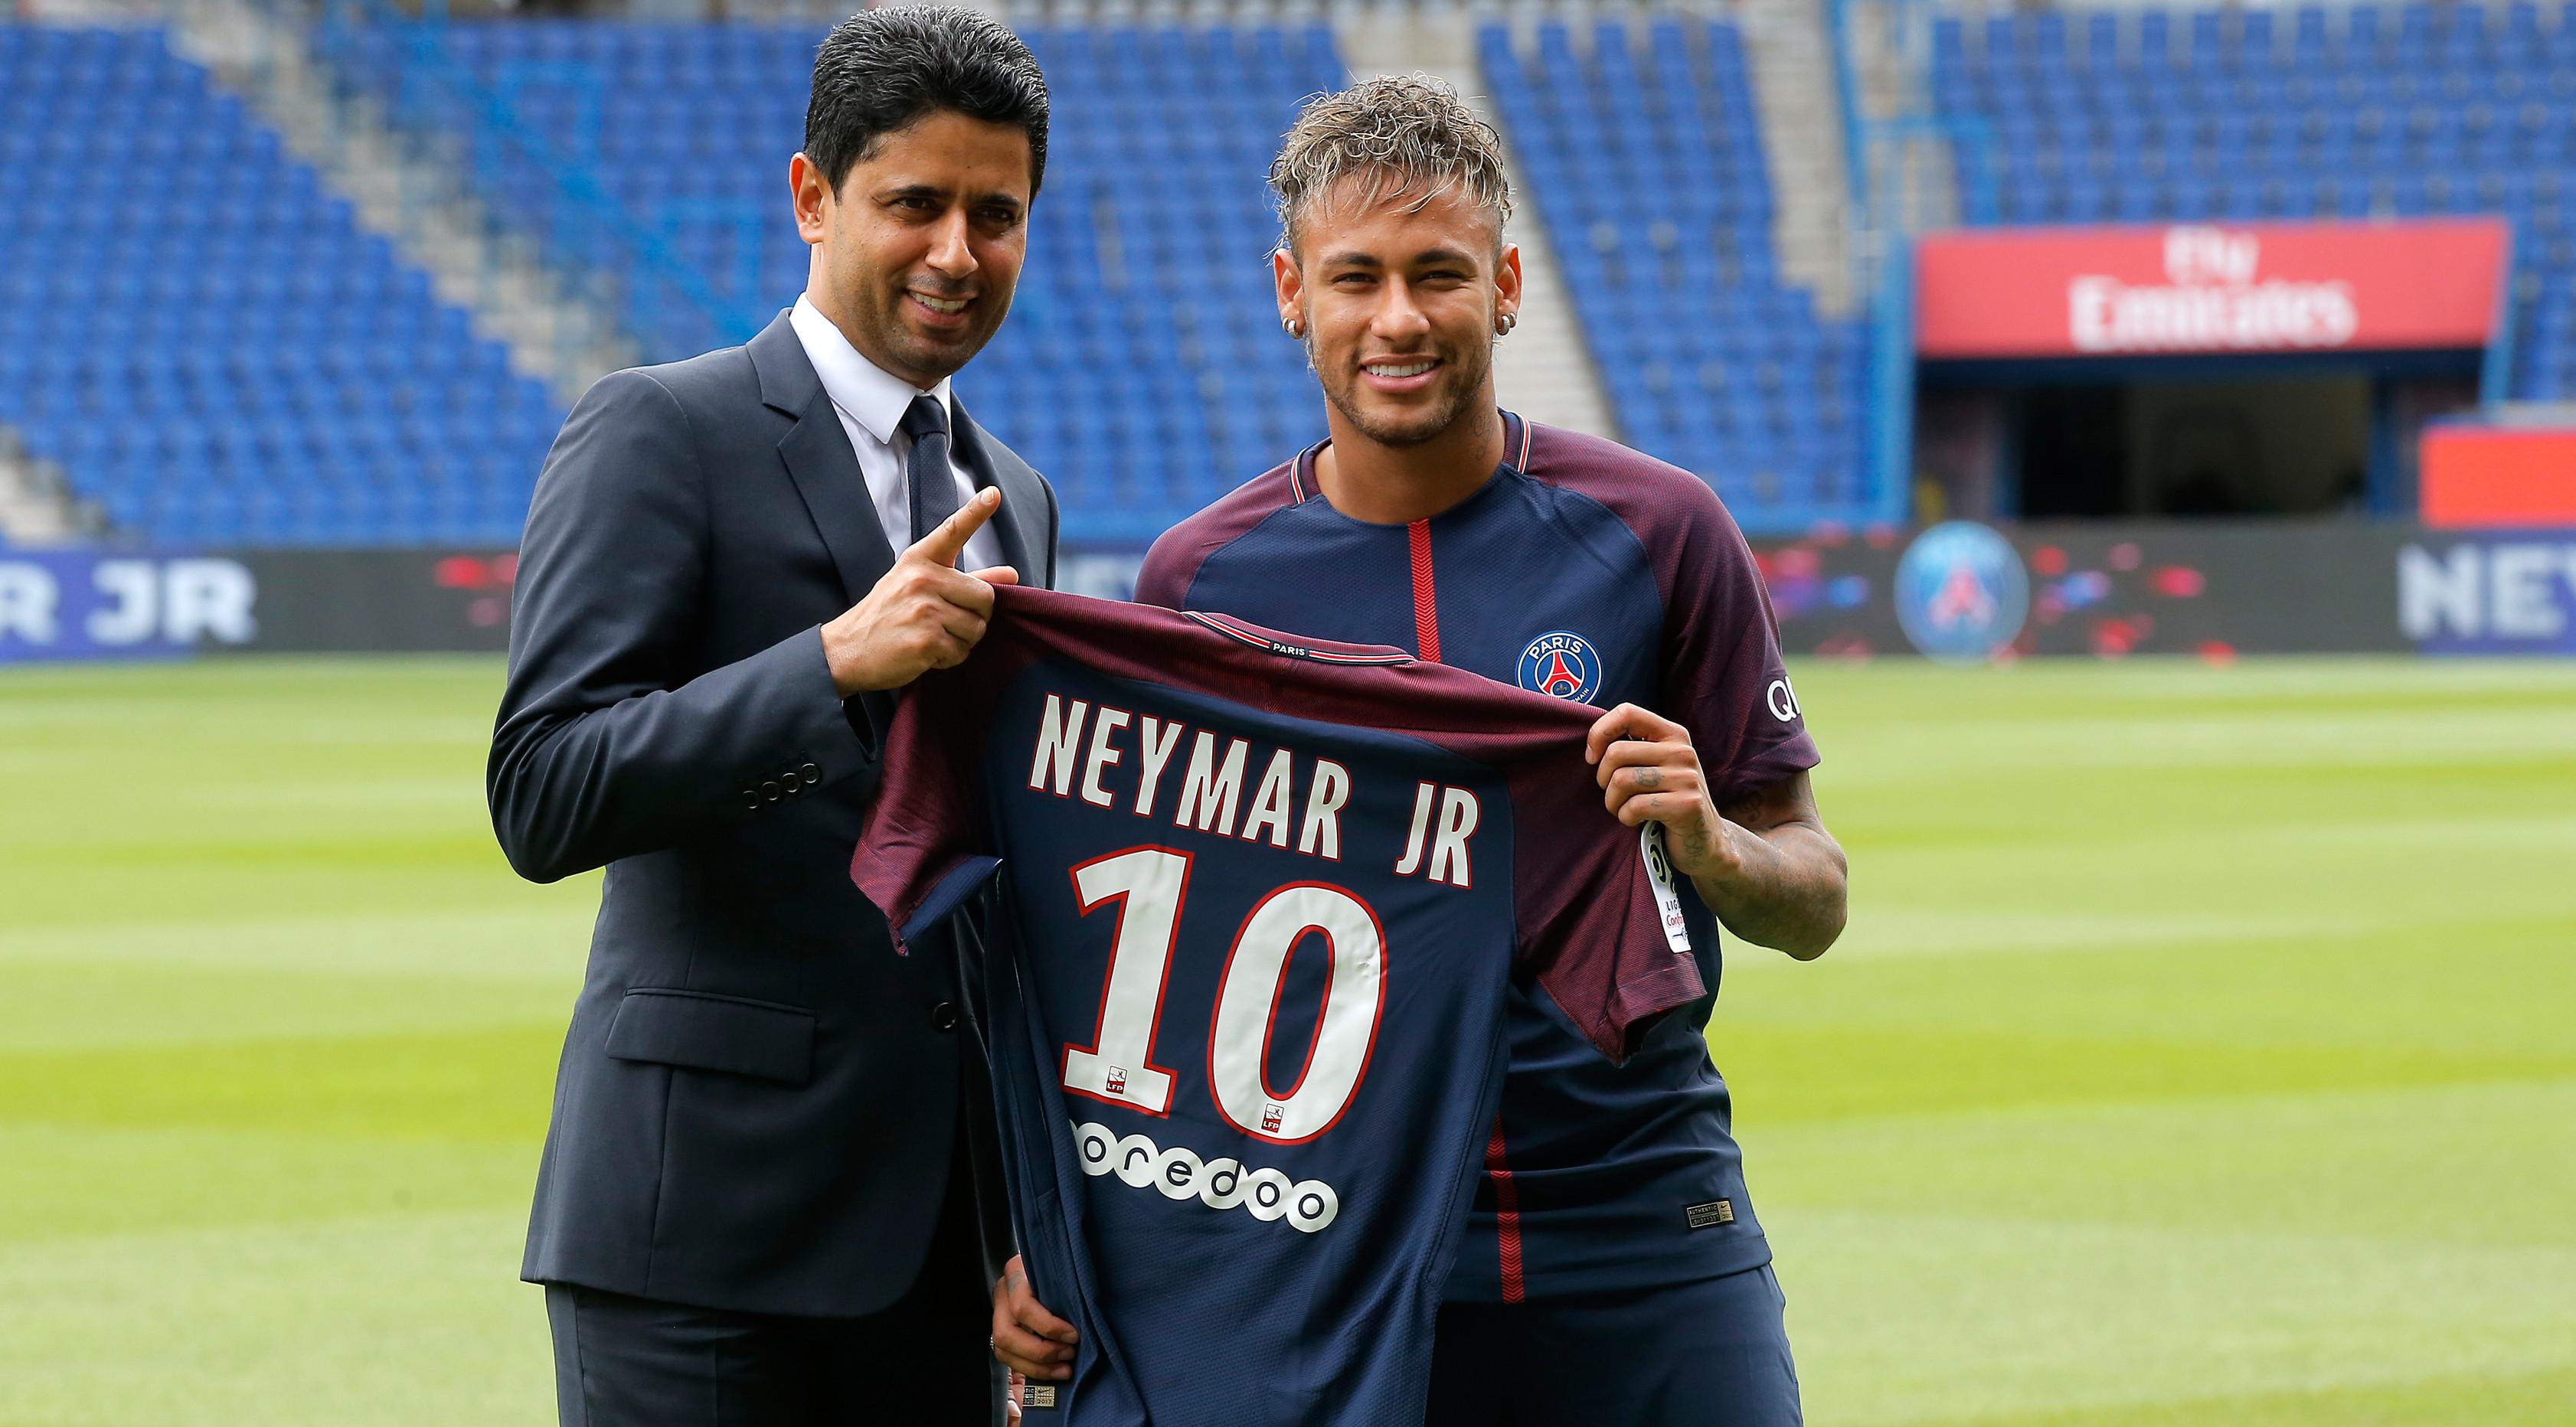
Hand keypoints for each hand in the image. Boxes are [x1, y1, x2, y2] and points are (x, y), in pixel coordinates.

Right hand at [823, 487, 1020, 694]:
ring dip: (962, 641)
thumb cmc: (889, 615)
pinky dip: (950, 659)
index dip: (975, 512)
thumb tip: (1012, 574)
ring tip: (932, 637)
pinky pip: (962, 651)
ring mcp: (923, 609)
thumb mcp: (919, 586)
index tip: (993, 494)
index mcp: (920, 560)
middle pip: (986, 597)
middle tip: (947, 622)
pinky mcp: (925, 640)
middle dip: (975, 616)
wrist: (847, 649)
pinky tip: (926, 653)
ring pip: (977, 628)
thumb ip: (968, 579)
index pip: (952, 531)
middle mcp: (922, 579)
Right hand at [991, 1254, 1077, 1382]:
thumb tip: (1083, 1327)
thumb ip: (1068, 1292)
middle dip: (1040, 1352)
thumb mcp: (1064, 1273)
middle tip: (1069, 1354)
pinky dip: (1032, 1370)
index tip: (1074, 1335)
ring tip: (1064, 1368)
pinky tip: (1053, 1371)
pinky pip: (1008, 1359)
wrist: (1051, 1266)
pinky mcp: (1002, 1332)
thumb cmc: (1063, 1271)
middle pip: (1006, 1334)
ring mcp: (998, 1313)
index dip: (1048, 1327)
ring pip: (1003, 1350)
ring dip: (1036, 1367)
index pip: (1022, 1307)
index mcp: (1016, 1272)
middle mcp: (1002, 1293)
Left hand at [1586, 703, 1735, 884]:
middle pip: (1616, 752)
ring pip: (1621, 780)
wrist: (1704, 840)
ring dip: (1612, 802)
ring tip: (1623, 809)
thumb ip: (1633, 747)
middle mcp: (1682, 751)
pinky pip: (1634, 807)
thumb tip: (1592, 744)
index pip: (1627, 712)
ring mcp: (1687, 778)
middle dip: (1602, 779)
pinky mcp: (1687, 805)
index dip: (1599, 733)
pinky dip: (1625, 817)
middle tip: (1613, 794)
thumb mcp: (1656, 765)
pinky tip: (1636, 821)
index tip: (1592, 758)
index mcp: (1673, 734)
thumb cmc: (1667, 800)